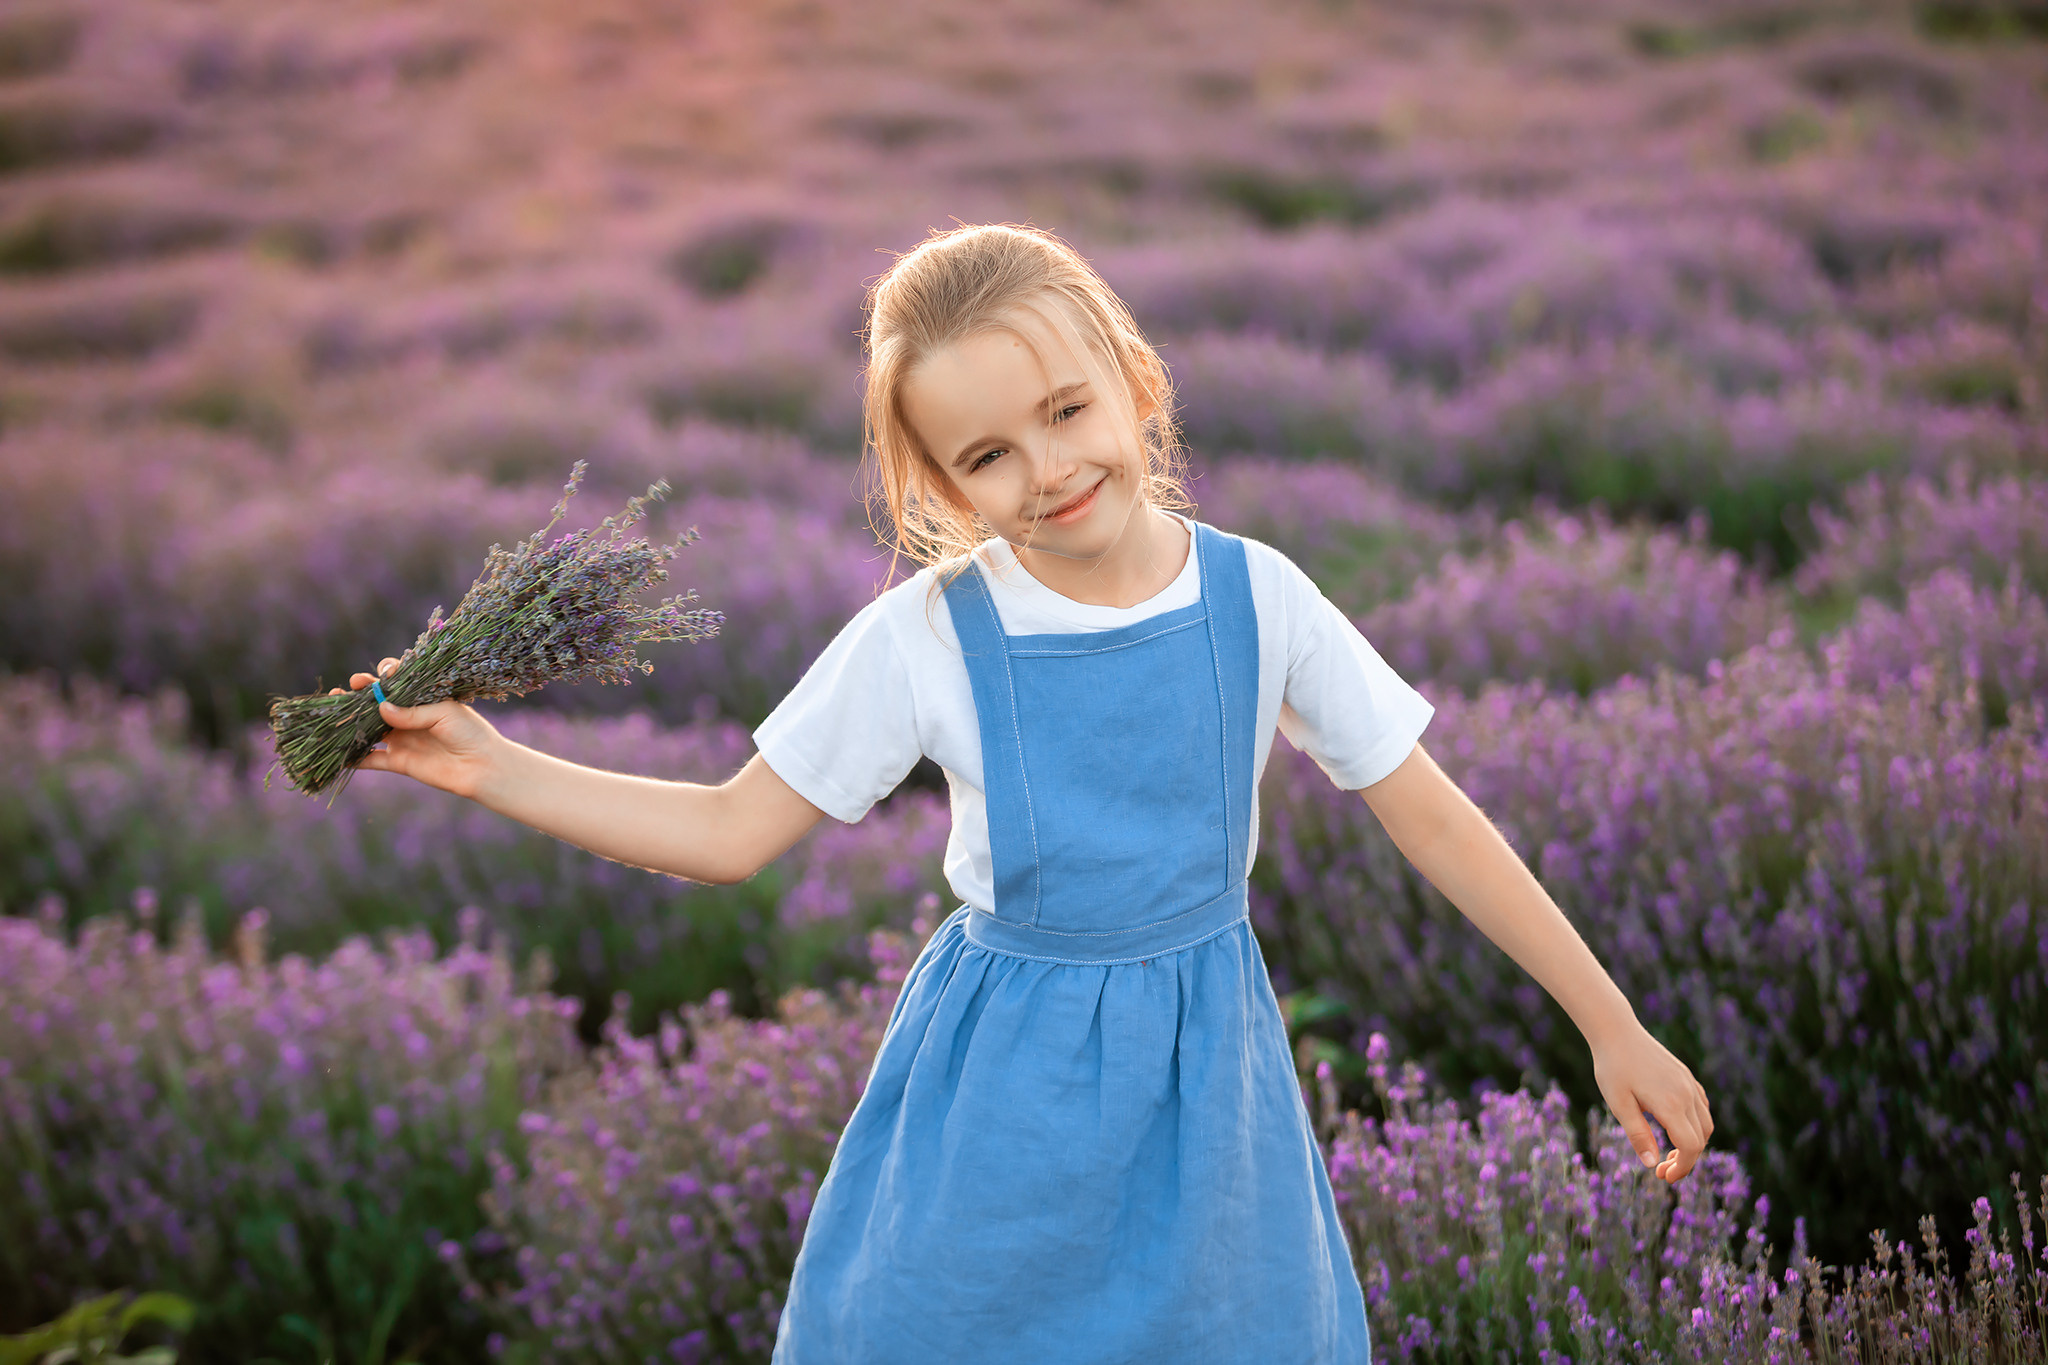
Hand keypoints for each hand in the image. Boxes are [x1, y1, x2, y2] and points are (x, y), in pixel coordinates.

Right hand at [328, 658, 503, 799]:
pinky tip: (338, 752)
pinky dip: (354, 757)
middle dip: (359, 695)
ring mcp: (401, 739)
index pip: (397, 683)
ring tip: (333, 713)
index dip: (383, 677)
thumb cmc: (469, 732)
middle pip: (376, 704)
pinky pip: (371, 760)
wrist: (482, 767)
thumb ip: (413, 713)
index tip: (377, 674)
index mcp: (421, 699)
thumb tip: (382, 708)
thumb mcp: (444, 714)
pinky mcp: (398, 762)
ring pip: (369, 729)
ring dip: (350, 722)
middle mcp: (408, 717)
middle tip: (346, 689)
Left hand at [1590, 1022, 1713, 1183]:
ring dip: (1692, 1143)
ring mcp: (1689, 1084)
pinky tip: (1674, 1127)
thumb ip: (1638, 1135)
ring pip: (1705, 1125)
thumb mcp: (1619, 1104)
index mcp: (1671, 1104)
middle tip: (1660, 1169)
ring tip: (1667, 1151)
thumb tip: (1652, 1165)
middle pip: (1700, 1139)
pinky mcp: (1687, 1077)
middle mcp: (1687, 1094)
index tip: (1664, 1177)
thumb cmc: (1613, 1068)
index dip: (1682, 1168)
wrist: (1617, 1031)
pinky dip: (1695, 1125)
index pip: (1691, 1147)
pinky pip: (1701, 1108)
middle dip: (1685, 1160)